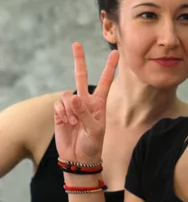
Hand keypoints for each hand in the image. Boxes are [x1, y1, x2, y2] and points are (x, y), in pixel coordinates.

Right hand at [54, 43, 118, 162]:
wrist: (79, 157)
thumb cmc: (92, 144)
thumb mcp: (95, 129)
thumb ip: (84, 113)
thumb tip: (74, 97)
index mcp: (99, 103)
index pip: (105, 81)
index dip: (110, 67)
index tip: (115, 53)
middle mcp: (85, 101)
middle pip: (81, 76)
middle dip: (79, 60)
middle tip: (76, 44)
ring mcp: (72, 106)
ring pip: (67, 95)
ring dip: (70, 109)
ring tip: (74, 123)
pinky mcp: (60, 112)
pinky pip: (58, 105)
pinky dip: (62, 114)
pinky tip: (66, 123)